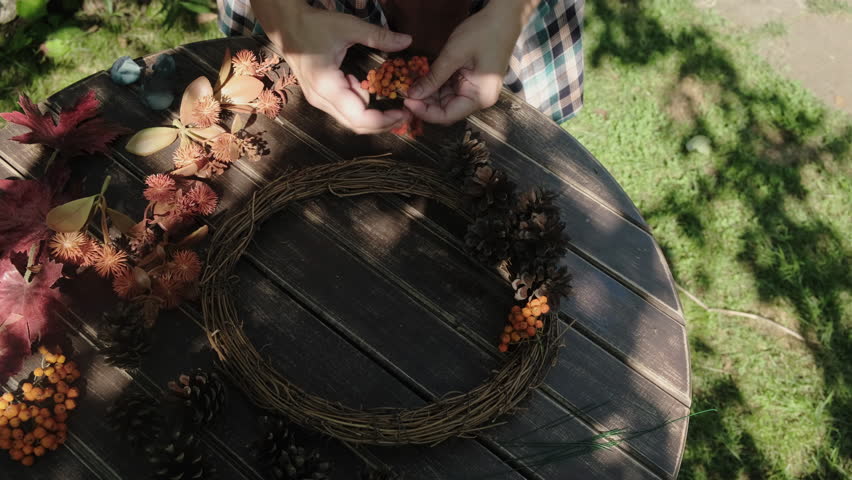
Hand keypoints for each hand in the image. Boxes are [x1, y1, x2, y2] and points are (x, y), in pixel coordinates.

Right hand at [251, 0, 411, 133]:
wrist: (286, 26)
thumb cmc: (314, 25)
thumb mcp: (348, 27)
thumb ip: (378, 36)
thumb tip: (407, 41)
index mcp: (326, 85)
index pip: (359, 117)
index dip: (384, 120)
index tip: (404, 112)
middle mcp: (320, 99)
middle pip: (356, 125)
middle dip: (382, 122)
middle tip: (405, 112)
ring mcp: (318, 100)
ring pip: (350, 120)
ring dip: (372, 114)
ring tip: (389, 99)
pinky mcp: (320, 98)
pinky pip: (344, 110)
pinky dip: (360, 104)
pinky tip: (364, 86)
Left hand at [403, 0, 537, 125]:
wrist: (503, 18)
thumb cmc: (483, 34)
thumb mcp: (453, 55)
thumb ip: (433, 77)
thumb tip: (412, 95)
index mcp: (479, 97)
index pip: (447, 116)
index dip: (425, 112)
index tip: (406, 101)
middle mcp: (479, 99)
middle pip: (446, 110)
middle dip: (425, 103)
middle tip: (404, 91)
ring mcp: (476, 91)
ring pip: (446, 101)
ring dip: (429, 94)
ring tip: (410, 84)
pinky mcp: (472, 82)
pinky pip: (451, 90)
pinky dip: (436, 86)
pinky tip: (422, 79)